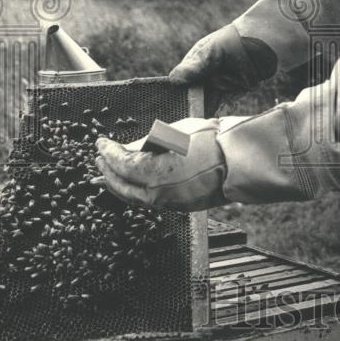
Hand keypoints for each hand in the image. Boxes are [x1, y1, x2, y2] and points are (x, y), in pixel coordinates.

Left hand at [94, 119, 226, 211]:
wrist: (239, 160)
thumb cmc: (211, 141)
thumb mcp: (173, 135)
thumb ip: (145, 144)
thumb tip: (126, 148)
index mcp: (154, 173)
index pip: (120, 164)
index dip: (107, 153)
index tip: (101, 143)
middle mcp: (158, 193)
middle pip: (122, 187)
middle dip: (107, 172)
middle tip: (99, 159)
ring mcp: (169, 203)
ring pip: (134, 198)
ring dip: (119, 184)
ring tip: (110, 172)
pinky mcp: (179, 206)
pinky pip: (149, 201)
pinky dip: (136, 191)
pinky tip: (134, 182)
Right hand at [169, 23, 276, 113]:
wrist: (266, 45)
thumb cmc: (236, 41)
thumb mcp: (213, 51)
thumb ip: (195, 66)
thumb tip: (174, 79)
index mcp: (196, 61)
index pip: (182, 80)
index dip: (178, 94)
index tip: (173, 107)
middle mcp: (205, 73)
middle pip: (193, 94)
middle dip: (190, 106)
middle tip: (184, 121)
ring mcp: (218, 83)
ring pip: (206, 102)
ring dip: (201, 112)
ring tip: (194, 125)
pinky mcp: (232, 91)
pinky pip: (220, 105)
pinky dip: (214, 113)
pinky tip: (208, 122)